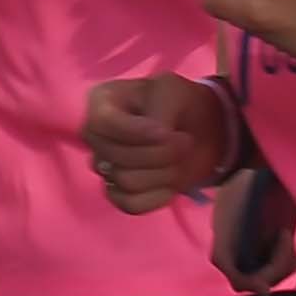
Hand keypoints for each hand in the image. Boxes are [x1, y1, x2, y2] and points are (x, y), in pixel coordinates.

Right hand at [82, 74, 232, 216]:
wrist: (200, 129)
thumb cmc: (180, 102)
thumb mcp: (172, 91)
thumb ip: (159, 111)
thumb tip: (155, 137)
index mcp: (100, 103)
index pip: (103, 123)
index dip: (136, 132)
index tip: (168, 131)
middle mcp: (95, 137)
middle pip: (118, 157)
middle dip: (161, 153)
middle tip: (186, 141)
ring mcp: (105, 167)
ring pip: (127, 181)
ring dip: (164, 173)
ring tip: (181, 159)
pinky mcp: (119, 193)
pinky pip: (130, 204)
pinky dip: (157, 197)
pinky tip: (172, 184)